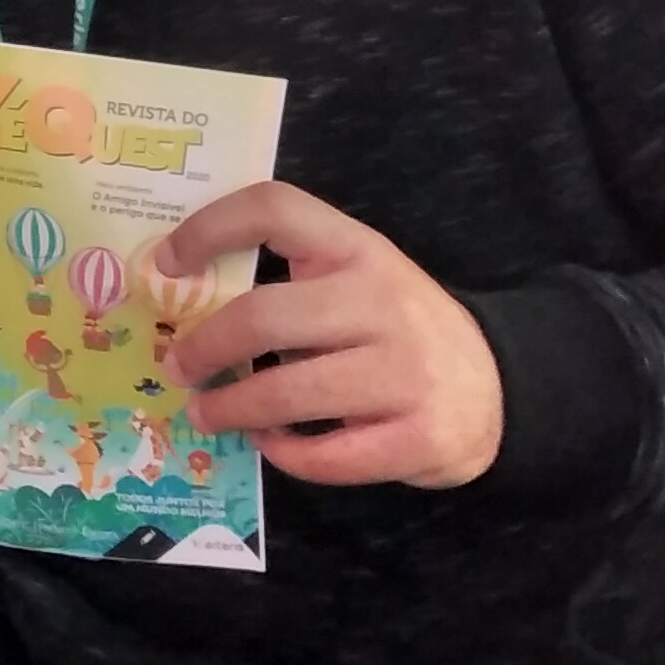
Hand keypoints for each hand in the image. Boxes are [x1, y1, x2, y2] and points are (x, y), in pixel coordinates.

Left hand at [156, 183, 504, 490]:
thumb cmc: (397, 332)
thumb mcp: (356, 284)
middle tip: (176, 367)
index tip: (165, 263)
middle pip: (263, 316)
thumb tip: (183, 308)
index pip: (276, 209)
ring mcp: (406, 372)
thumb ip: (291, 286)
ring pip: (285, 394)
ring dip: (230, 409)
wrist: (499, 389)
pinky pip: (325, 456)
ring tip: (207, 413)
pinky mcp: (419, 437)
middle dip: (203, 348)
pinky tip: (271, 443)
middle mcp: (383, 303)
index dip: (209, 228)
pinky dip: (284, 453)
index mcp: (359, 251)